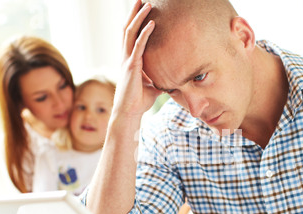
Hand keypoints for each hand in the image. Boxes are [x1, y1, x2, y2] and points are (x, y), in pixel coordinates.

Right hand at [113, 0, 161, 118]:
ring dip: (139, 17)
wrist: (130, 113)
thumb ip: (161, 80)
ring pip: (130, 33)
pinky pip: (138, 46)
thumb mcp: (154, 87)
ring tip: (147, 3)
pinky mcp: (132, 67)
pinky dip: (145, 33)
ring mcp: (127, 61)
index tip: (143, 9)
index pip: (131, 36)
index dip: (136, 22)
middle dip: (134, 13)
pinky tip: (153, 23)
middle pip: (128, 29)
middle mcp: (126, 57)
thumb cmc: (140, 101)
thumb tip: (175, 80)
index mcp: (130, 60)